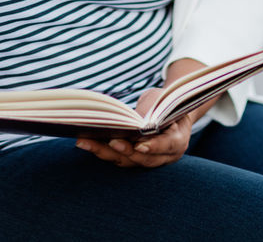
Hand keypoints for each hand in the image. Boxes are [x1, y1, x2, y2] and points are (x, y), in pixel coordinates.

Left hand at [75, 58, 209, 168]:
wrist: (172, 113)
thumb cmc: (167, 104)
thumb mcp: (163, 101)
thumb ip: (153, 111)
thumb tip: (133, 120)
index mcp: (178, 140)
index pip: (167, 146)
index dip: (154, 147)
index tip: (140, 146)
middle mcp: (164, 156)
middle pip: (143, 158)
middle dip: (124, 151)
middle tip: (110, 142)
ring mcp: (149, 160)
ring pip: (127, 161)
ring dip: (105, 152)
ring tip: (85, 141)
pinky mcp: (134, 160)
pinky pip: (118, 158)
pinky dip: (102, 151)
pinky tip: (86, 142)